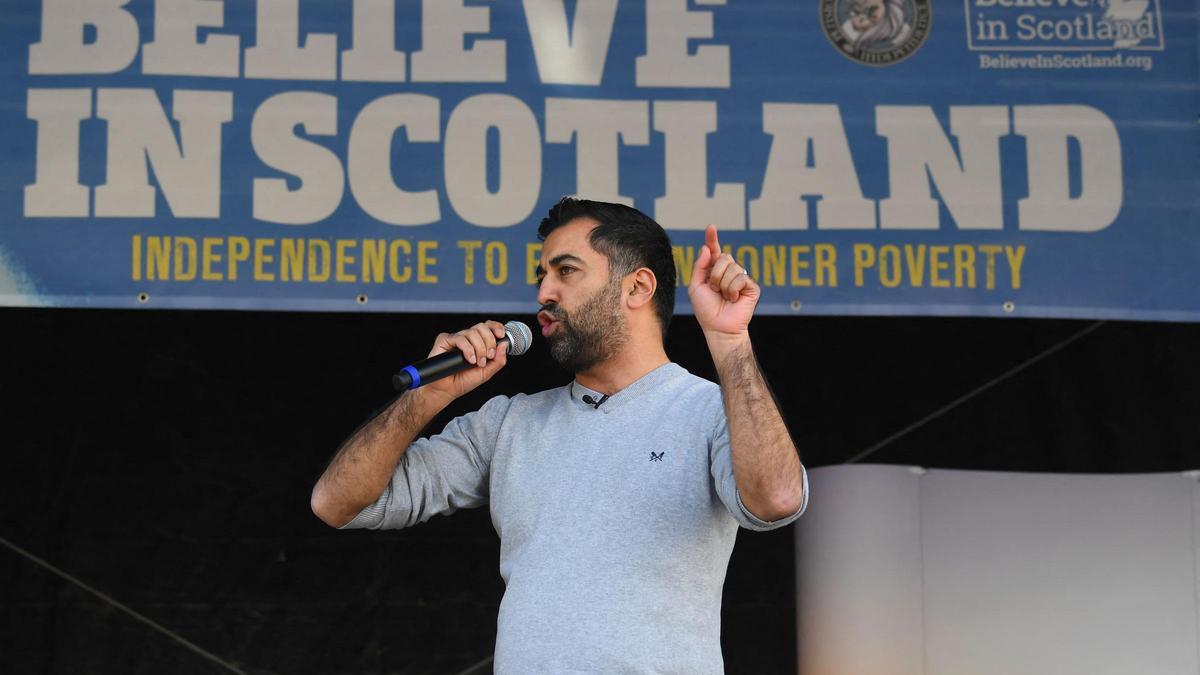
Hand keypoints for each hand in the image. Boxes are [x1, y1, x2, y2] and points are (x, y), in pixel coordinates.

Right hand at [422, 321, 508, 402]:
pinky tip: (469, 359)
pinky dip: (468, 349)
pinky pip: (459, 338)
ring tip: (478, 362)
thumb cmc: (463, 381)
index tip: (501, 335)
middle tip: (489, 356)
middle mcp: (467, 339)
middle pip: (481, 327)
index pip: (488, 327)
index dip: (495, 327)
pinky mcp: (444, 340)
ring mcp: (456, 338)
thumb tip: (504, 344)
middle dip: (489, 341)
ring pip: (472, 332)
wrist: (447, 390)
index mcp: (478, 343)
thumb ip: (498, 360)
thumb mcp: (487, 372)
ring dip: (479, 348)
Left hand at [687, 225, 759, 342]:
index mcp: (714, 271)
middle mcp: (729, 272)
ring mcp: (741, 278)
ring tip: (724, 296)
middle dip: (715, 274)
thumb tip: (706, 248)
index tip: (711, 226)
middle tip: (714, 290)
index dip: (712, 238)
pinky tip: (734, 299)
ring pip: (733, 267)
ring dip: (723, 284)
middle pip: (724, 257)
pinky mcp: (751, 286)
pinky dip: (733, 290)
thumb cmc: (706, 310)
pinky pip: (741, 278)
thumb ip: (699, 266)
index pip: (714, 251)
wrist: (718, 327)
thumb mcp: (695, 286)